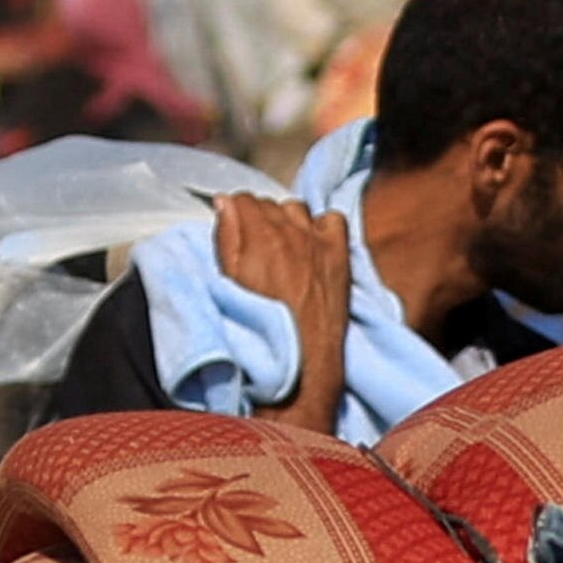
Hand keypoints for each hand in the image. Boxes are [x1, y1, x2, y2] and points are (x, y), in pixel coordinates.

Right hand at [214, 195, 356, 434]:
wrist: (299, 362)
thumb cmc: (259, 328)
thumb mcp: (228, 281)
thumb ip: (226, 237)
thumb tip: (224, 203)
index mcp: (259, 235)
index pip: (241, 199)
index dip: (234, 213)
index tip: (233, 228)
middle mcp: (291, 232)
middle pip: (268, 204)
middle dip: (258, 218)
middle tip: (253, 246)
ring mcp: (318, 242)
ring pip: (297, 208)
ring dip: (287, 220)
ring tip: (281, 247)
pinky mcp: (339, 256)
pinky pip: (332, 220)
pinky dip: (322, 226)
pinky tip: (313, 244)